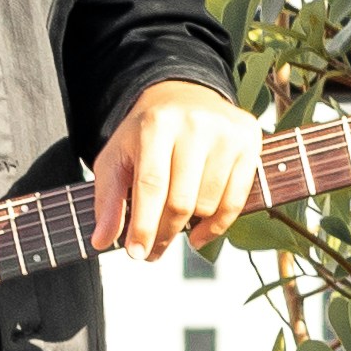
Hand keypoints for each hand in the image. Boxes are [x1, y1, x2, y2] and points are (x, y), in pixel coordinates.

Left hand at [95, 80, 264, 261]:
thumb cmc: (146, 133)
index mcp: (156, 125)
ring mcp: (226, 133)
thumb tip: (101, 241)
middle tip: (152, 251)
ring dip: (189, 228)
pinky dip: (217, 226)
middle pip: (182, 200)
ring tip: (174, 229)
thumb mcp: (116, 158)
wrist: (183, 97)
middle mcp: (195, 125)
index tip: (136, 253)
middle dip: (164, 234)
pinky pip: (236, 200)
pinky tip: (199, 232)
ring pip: (208, 204)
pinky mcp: (249, 142)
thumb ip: (107, 199)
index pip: (152, 186)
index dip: (144, 225)